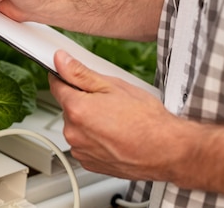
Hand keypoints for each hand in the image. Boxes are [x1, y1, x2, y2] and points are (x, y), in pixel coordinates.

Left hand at [49, 50, 187, 181]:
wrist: (168, 151)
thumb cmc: (147, 121)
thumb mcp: (114, 86)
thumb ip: (80, 73)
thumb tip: (61, 61)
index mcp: (77, 109)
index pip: (56, 85)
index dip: (64, 77)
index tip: (69, 74)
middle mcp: (73, 132)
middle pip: (68, 107)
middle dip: (83, 101)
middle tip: (108, 101)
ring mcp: (80, 150)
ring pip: (76, 126)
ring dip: (88, 122)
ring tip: (115, 121)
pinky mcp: (88, 162)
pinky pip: (84, 144)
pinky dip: (94, 139)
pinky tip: (114, 135)